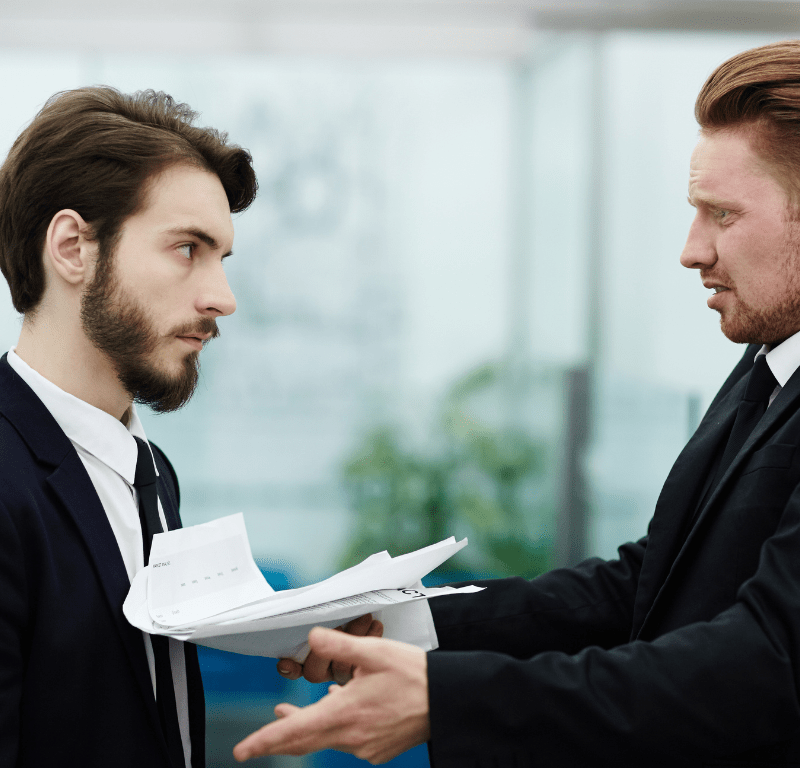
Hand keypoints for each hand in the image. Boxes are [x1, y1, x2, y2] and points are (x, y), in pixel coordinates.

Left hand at [234, 626, 429, 763]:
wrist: (448, 700)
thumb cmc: (413, 675)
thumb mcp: (374, 653)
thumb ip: (339, 645)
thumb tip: (311, 637)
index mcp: (344, 714)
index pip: (293, 732)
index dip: (264, 741)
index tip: (242, 750)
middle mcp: (351, 737)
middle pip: (304, 742)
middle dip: (278, 738)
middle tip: (257, 741)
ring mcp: (365, 748)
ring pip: (325, 740)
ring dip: (306, 728)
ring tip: (290, 713)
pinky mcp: (377, 750)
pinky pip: (346, 741)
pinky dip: (334, 727)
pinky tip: (338, 708)